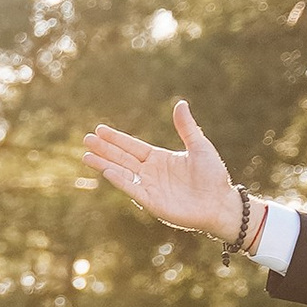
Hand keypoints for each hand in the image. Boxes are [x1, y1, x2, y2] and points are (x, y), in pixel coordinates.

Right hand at [81, 102, 243, 239]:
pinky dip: (119, 180)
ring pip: (122, 173)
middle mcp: (150, 173)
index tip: (100, 129)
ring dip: (104, 164)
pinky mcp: (151, 202)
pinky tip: (107, 170)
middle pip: (122, 158)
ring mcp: (149, 187)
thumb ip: (186, 127)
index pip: (132, 146)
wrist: (221, 204)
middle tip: (86, 139)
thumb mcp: (200, 147)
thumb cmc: (213, 176)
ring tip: (86, 156)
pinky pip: (132, 188)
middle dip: (104, 149)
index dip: (116, 139)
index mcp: (159, 159)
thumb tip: (180, 103)